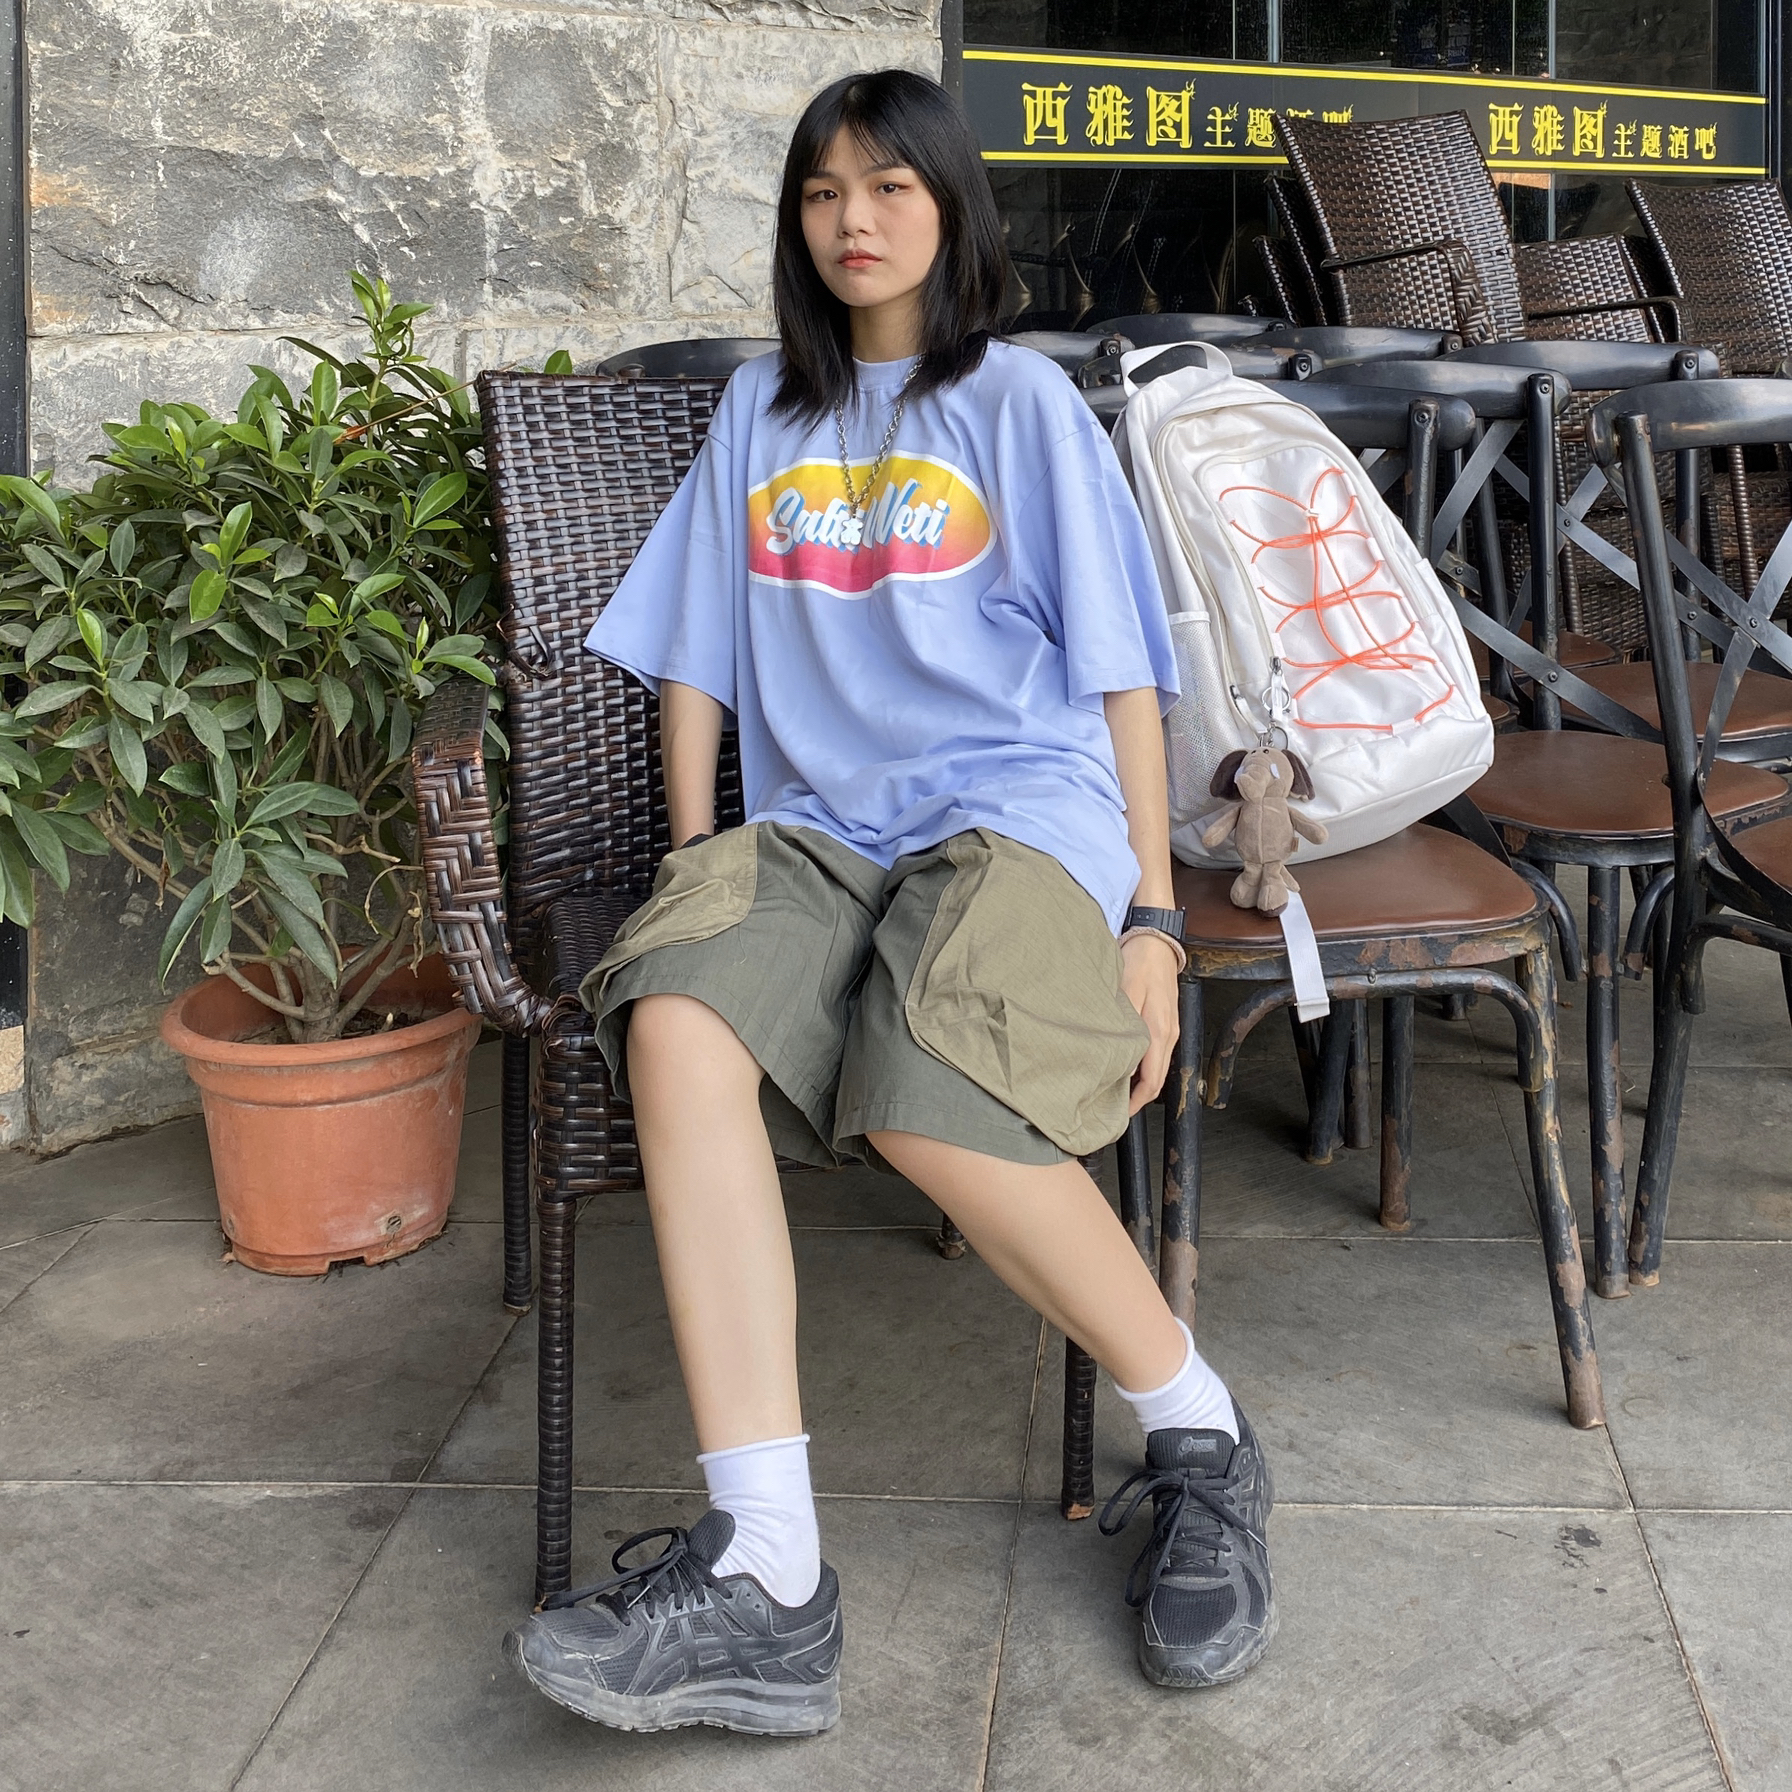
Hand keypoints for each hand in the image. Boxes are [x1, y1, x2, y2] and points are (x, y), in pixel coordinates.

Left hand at [1120, 932, 1180, 1114]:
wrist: (1156, 940)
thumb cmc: (1139, 962)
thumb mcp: (1127, 992)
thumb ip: (1126, 1028)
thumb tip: (1123, 1063)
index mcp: (1160, 1033)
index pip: (1151, 1081)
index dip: (1135, 1102)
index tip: (1117, 1113)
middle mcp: (1168, 1035)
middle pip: (1156, 1079)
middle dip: (1137, 1097)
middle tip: (1112, 1106)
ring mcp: (1169, 1028)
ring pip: (1156, 1066)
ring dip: (1139, 1081)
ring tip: (1115, 1088)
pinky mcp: (1165, 1020)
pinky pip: (1156, 1052)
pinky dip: (1143, 1065)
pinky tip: (1126, 1062)